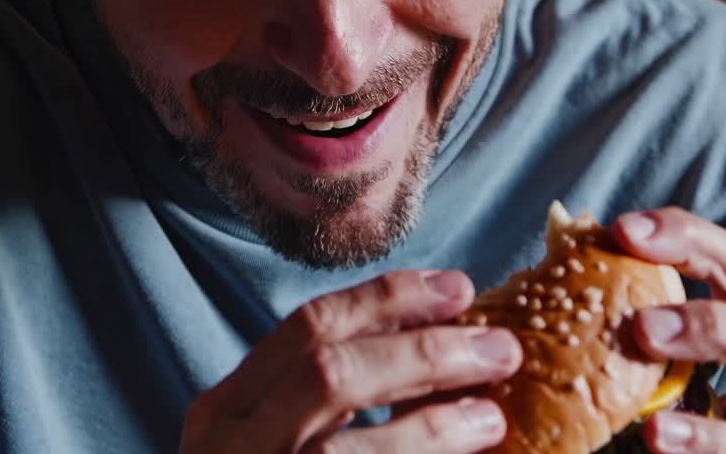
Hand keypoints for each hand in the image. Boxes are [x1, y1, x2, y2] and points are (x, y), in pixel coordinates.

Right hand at [178, 269, 522, 453]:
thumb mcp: (269, 440)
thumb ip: (323, 399)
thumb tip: (434, 339)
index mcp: (225, 412)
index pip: (309, 328)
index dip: (389, 300)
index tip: (457, 289)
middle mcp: (233, 450)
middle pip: (332, 375)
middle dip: (425, 353)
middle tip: (500, 348)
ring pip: (344, 453)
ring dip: (429, 426)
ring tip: (489, 417)